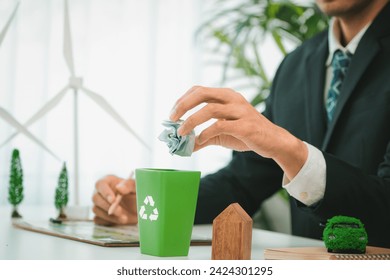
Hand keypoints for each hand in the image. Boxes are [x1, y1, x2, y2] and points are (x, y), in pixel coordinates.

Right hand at [92, 175, 136, 225]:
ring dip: (109, 216)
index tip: (113, 200)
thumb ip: (129, 185)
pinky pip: (98, 219)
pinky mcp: (100, 215)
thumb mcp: (136, 188)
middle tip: (120, 212)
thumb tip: (119, 188)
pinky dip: (108, 221)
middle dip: (107, 206)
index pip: (100, 184)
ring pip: (96, 210)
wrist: (140, 209)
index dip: (105, 192)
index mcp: (108, 181)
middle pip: (95, 198)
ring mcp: (99, 204)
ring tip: (124, 218)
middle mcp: (101, 192)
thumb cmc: (136, 195)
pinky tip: (118, 220)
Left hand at [170, 86, 307, 178]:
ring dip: (191, 121)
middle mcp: (233, 99)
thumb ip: (204, 137)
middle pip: (202, 94)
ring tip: (181, 133)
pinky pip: (220, 126)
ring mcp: (240, 111)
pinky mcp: (245, 125)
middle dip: (183, 105)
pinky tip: (199, 141)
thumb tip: (185, 146)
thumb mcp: (222, 133)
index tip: (172, 113)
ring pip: (210, 109)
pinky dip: (206, 133)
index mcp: (227, 96)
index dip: (183, 100)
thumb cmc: (246, 134)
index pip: (199, 90)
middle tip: (171, 118)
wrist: (273, 142)